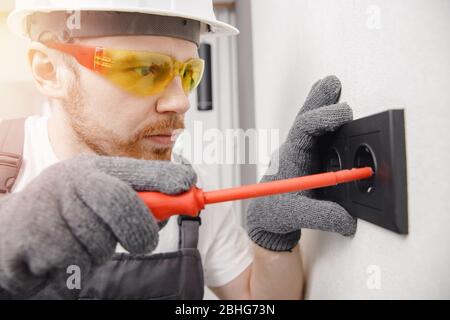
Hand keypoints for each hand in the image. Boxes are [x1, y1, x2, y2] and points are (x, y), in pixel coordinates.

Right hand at [0, 155, 196, 295]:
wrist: (15, 232)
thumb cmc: (66, 213)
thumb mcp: (98, 195)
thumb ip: (133, 196)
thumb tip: (174, 203)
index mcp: (91, 170)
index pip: (134, 171)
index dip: (164, 178)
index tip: (189, 184)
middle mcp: (72, 183)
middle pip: (121, 204)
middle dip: (141, 228)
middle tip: (145, 242)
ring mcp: (53, 209)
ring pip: (103, 240)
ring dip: (103, 249)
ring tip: (85, 240)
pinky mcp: (41, 240)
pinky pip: (81, 260)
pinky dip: (83, 262)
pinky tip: (67, 250)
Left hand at [246, 75, 356, 251]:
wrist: (266, 218)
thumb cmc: (274, 212)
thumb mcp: (297, 215)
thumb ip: (323, 216)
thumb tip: (349, 219)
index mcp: (290, 157)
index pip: (304, 129)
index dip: (322, 118)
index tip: (343, 114)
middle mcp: (297, 150)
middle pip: (307, 118)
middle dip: (319, 99)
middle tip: (333, 82)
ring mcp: (305, 153)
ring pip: (313, 124)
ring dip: (323, 105)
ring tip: (333, 85)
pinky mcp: (313, 160)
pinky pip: (322, 137)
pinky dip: (330, 123)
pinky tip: (339, 117)